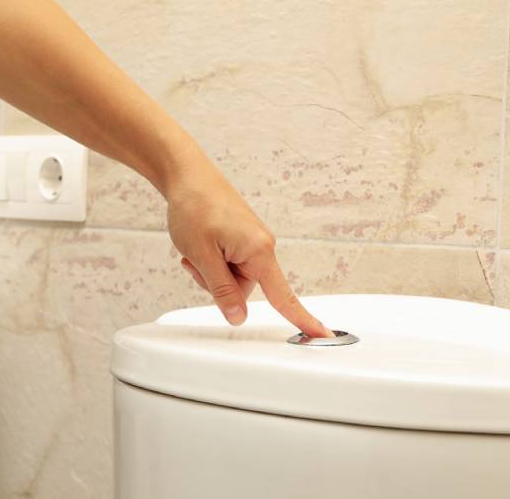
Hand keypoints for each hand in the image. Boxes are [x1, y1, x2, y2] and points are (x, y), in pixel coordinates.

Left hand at [165, 161, 332, 336]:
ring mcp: (252, 241)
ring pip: (232, 278)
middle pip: (244, 289)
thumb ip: (222, 289)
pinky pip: (228, 263)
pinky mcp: (242, 238)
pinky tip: (198, 243)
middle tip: (195, 260)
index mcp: (259, 251)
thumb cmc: (194, 208)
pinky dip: (211, 259)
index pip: (283, 296)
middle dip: (216, 283)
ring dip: (210, 270)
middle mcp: (262, 246)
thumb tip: (239, 317)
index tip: (322, 335)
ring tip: (195, 247)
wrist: (187, 175)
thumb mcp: (203, 255)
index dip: (302, 319)